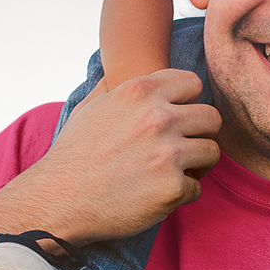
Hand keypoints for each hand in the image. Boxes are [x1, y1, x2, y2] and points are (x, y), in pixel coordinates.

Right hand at [3, 68, 220, 245]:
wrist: (58, 200)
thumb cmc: (73, 155)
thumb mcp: (91, 106)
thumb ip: (117, 86)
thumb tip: (124, 69)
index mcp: (139, 92)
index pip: (193, 83)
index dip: (187, 102)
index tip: (176, 118)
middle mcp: (157, 118)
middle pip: (212, 117)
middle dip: (199, 133)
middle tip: (182, 148)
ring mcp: (168, 154)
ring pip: (211, 152)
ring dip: (196, 165)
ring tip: (172, 172)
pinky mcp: (172, 188)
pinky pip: (197, 188)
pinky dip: (181, 194)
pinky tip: (157, 194)